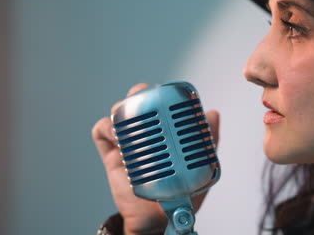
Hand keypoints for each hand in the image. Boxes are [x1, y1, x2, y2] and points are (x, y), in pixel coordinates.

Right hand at [92, 83, 219, 234]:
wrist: (159, 219)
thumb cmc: (178, 192)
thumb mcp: (200, 165)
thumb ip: (208, 141)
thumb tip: (213, 113)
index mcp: (163, 132)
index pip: (159, 104)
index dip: (159, 94)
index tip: (166, 95)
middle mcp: (143, 133)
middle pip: (135, 102)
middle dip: (138, 93)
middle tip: (145, 98)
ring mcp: (126, 143)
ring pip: (117, 113)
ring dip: (120, 108)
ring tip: (129, 115)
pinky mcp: (111, 155)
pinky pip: (100, 133)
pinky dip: (105, 127)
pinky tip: (116, 134)